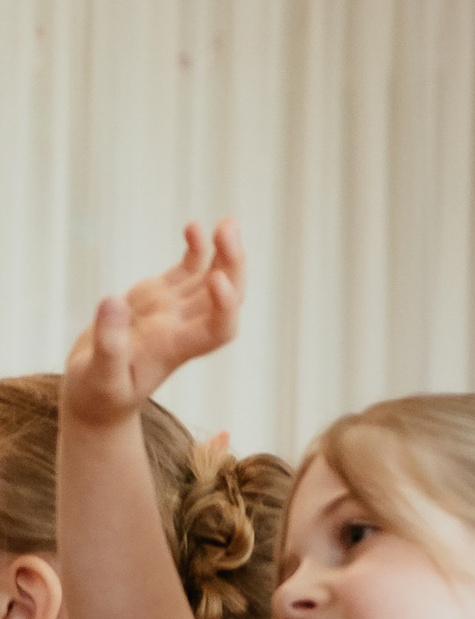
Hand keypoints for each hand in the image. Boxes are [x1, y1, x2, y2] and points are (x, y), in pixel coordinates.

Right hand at [64, 221, 245, 425]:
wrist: (98, 396)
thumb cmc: (99, 393)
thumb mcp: (99, 376)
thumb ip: (108, 344)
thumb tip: (112, 302)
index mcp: (175, 349)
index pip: (217, 330)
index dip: (225, 306)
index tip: (218, 281)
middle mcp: (183, 328)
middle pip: (225, 297)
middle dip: (232, 265)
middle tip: (228, 230)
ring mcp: (174, 310)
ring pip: (211, 278)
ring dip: (222, 252)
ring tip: (227, 222)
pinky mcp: (160, 297)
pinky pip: (188, 271)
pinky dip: (195, 250)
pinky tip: (194, 226)